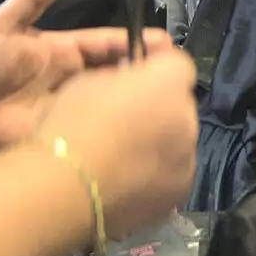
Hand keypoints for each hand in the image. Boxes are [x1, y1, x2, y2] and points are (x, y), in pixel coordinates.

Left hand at [0, 0, 177, 149]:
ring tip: (165, 104)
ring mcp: (70, 107)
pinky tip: (136, 133)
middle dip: (145, 74)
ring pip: (111, 103)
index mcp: (66, 51)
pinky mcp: (63, 132)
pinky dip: (115, 131)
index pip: (109, 44)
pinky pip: (94, 131)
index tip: (166, 46)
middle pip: (117, 74)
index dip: (136, 43)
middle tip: (176, 78)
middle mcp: (74, 78)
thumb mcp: (4, 26)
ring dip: (135, 102)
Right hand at [32, 47, 197, 237]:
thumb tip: (128, 81)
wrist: (67, 189)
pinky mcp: (179, 193)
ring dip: (160, 141)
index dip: (156, 65)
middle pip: (179, 104)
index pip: (177, 62)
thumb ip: (120, 75)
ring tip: (123, 155)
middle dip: (158, 106)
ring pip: (178, 141)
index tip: (135, 73)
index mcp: (168, 82)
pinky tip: (128, 180)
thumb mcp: (89, 80)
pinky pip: (173, 173)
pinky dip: (156, 173)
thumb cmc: (73, 126)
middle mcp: (188, 117)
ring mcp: (187, 159)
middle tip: (125, 118)